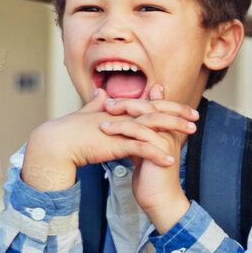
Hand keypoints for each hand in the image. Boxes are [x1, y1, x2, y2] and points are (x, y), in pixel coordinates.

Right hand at [21, 89, 184, 189]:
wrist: (56, 143)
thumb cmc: (69, 131)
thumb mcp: (87, 114)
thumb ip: (96, 103)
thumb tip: (101, 93)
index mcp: (118, 111)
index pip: (148, 105)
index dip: (168, 105)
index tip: (185, 109)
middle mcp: (121, 117)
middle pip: (155, 111)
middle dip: (178, 113)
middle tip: (196, 117)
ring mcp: (119, 129)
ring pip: (152, 126)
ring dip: (173, 129)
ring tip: (191, 133)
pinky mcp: (114, 144)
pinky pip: (140, 148)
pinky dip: (156, 154)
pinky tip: (170, 160)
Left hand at [102, 84, 198, 229]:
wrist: (159, 199)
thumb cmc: (150, 178)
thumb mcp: (143, 152)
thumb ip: (140, 136)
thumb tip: (131, 123)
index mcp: (167, 131)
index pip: (154, 106)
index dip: (134, 100)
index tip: (112, 101)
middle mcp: (170, 133)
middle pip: (152, 107)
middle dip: (128, 102)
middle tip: (108, 103)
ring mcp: (166, 140)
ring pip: (146, 117)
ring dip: (123, 113)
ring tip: (105, 113)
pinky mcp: (160, 149)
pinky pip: (140, 132)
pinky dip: (122, 128)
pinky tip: (106, 129)